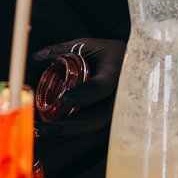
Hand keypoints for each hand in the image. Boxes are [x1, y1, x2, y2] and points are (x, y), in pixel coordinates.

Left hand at [30, 38, 123, 177]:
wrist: (142, 64)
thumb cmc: (112, 53)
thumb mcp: (90, 45)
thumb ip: (62, 50)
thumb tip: (35, 59)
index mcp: (117, 71)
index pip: (102, 87)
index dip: (84, 95)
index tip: (65, 100)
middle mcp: (122, 95)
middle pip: (97, 118)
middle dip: (70, 127)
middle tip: (46, 128)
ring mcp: (120, 111)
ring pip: (94, 128)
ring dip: (69, 132)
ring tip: (44, 132)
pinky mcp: (116, 120)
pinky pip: (94, 129)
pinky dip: (74, 132)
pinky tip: (55, 131)